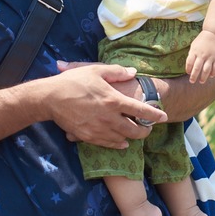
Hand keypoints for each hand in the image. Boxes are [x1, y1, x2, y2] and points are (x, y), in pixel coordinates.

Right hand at [49, 62, 164, 147]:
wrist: (50, 98)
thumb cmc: (73, 81)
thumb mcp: (96, 70)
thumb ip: (116, 72)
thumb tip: (132, 72)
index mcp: (113, 100)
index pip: (141, 110)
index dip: (155, 114)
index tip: (164, 116)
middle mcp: (109, 117)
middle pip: (134, 130)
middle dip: (145, 130)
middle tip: (149, 128)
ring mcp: (98, 129)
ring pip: (122, 139)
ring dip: (132, 138)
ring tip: (136, 134)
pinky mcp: (88, 137)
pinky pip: (108, 144)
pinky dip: (118, 144)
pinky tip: (122, 143)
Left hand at [185, 30, 214, 82]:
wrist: (213, 33)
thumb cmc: (201, 40)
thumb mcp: (194, 45)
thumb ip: (191, 55)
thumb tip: (189, 67)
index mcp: (195, 51)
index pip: (189, 63)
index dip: (188, 69)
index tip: (188, 73)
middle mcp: (202, 55)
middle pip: (197, 68)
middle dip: (194, 76)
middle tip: (192, 81)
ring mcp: (210, 57)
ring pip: (206, 70)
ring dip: (203, 77)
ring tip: (201, 81)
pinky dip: (213, 73)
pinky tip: (211, 76)